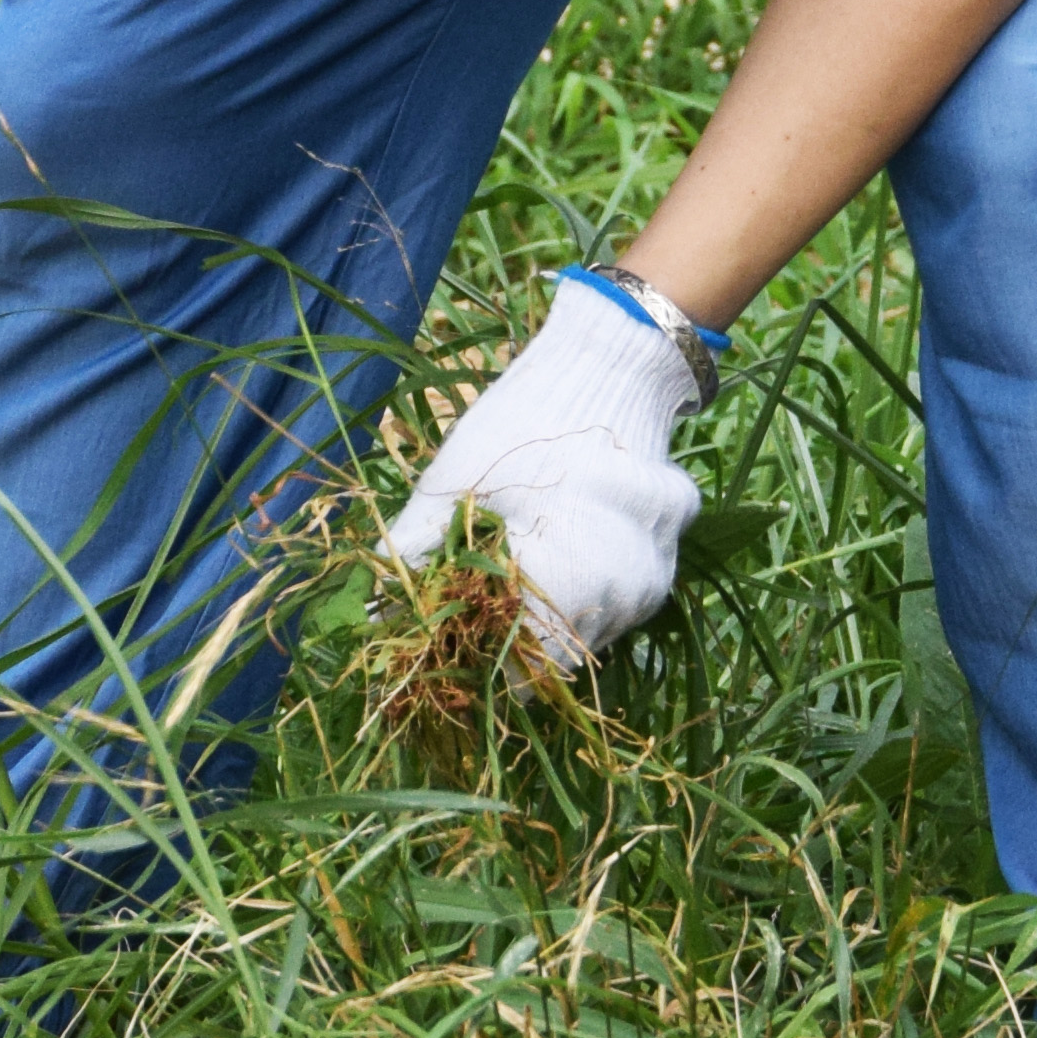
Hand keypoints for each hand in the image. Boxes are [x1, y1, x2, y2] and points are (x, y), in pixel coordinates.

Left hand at [380, 276, 707, 675]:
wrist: (608, 368)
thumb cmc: (520, 426)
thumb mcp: (453, 486)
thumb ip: (415, 552)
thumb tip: (370, 610)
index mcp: (567, 585)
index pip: (515, 669)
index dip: (475, 661)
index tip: (448, 640)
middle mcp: (622, 597)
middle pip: (552, 656)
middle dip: (509, 640)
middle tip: (474, 604)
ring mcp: (652, 584)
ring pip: (588, 634)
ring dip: (549, 620)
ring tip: (516, 574)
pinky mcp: (666, 565)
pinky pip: (618, 603)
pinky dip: (584, 593)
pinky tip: (557, 555)